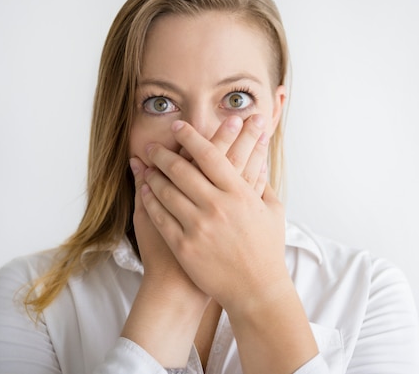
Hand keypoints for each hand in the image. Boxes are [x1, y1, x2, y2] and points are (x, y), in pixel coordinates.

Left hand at [141, 119, 288, 312]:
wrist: (256, 290)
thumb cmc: (267, 250)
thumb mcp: (273, 212)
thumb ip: (263, 184)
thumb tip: (259, 160)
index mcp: (240, 194)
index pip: (210, 155)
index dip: (191, 137)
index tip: (178, 127)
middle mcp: (218, 207)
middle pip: (182, 170)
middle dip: (164, 153)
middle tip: (153, 144)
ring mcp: (199, 227)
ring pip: (167, 192)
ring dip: (153, 174)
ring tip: (146, 165)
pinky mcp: (185, 246)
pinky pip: (161, 217)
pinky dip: (150, 200)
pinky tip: (145, 190)